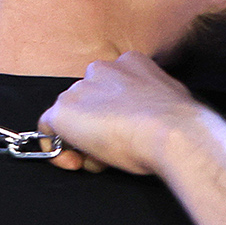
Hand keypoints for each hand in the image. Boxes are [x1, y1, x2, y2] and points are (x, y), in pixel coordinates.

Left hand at [35, 51, 207, 174]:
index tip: (119, 134)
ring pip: (69, 118)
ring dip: (81, 142)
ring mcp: (80, 89)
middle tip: (109, 153)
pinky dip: (56, 148)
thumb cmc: (178, 125)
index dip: (110, 115)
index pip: (108, 89)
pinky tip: (73, 161)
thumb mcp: (169, 101)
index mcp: (131, 63)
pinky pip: (47, 129)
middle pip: (87, 103)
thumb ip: (150, 103)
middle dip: (94, 129)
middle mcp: (101, 69)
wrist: (172, 132)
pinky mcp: (64, 110)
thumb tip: (146, 117)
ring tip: (102, 160)